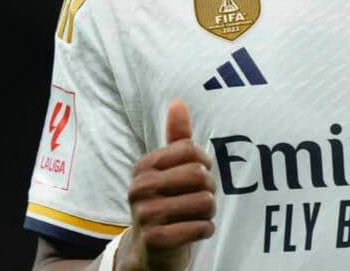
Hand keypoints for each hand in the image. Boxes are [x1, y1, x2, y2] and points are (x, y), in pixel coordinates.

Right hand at [119, 99, 215, 270]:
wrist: (150, 248)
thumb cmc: (166, 201)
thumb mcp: (168, 168)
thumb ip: (176, 138)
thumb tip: (178, 102)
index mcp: (143, 166)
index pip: (189, 150)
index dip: (204, 162)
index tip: (199, 173)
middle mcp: (140, 187)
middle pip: (199, 175)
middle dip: (210, 188)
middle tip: (203, 196)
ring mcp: (145, 214)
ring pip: (204, 202)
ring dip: (210, 211)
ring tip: (199, 214)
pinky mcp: (156, 239)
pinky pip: (199, 228)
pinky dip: (205, 229)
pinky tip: (197, 230)